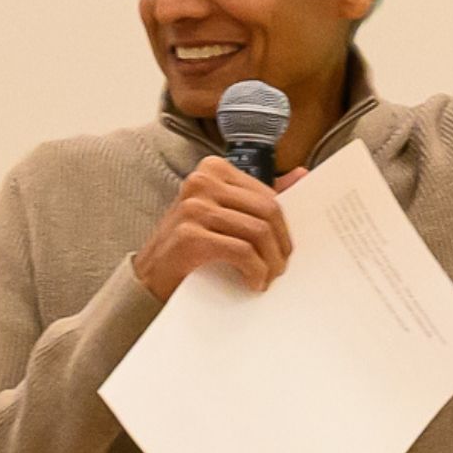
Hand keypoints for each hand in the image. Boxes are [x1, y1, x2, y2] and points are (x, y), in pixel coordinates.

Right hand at [135, 157, 293, 298]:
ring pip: (258, 231)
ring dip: (270, 262)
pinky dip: (255, 271)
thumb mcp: (222, 213)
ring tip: (267, 277)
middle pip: (267, 210)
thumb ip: (256, 195)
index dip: (283, 226)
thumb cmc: (189, 246)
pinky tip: (253, 282)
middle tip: (280, 268)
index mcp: (213, 170)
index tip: (283, 249)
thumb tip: (302, 175)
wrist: (150, 278)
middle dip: (281, 244)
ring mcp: (193, 207)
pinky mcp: (190, 236)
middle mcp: (201, 182)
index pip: (268, 194)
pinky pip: (242, 252)